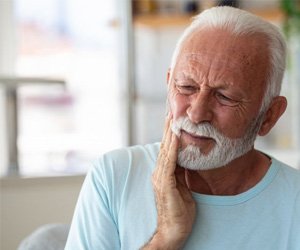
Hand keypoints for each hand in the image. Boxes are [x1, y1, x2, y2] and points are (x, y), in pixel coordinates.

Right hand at [142, 115, 195, 248]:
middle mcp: (159, 172)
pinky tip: (176, 137)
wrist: (173, 231)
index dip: (170, 134)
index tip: (173, 119)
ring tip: (172, 118)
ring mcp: (160, 177)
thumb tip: (184, 160)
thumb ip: (181, 173)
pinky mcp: (164, 184)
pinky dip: (172, 148)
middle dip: (168, 128)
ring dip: (169, 133)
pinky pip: (169, 162)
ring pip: (166, 151)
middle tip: (170, 111)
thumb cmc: (179, 211)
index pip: (167, 149)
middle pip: (165, 146)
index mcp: (164, 173)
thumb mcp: (182, 187)